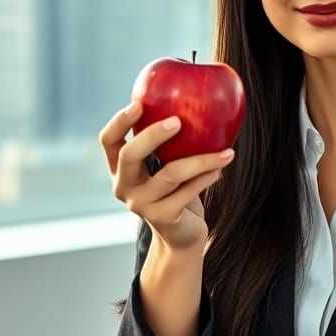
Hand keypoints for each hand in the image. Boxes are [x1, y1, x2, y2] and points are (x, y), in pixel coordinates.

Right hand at [98, 102, 235, 251]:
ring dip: (200, 159)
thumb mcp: (167, 165)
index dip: (119, 121)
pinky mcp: (161, 218)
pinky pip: (187, 192)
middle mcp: (124, 186)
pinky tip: (220, 168)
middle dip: (152, 135)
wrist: (181, 235)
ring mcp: (140, 204)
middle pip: (130, 155)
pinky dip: (205, 178)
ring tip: (226, 151)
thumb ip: (170, 143)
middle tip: (178, 120)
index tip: (139, 103)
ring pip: (170, 174)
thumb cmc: (177, 190)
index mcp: (120, 169)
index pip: (109, 141)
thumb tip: (195, 100)